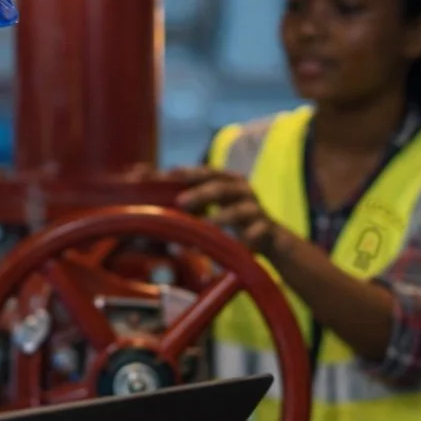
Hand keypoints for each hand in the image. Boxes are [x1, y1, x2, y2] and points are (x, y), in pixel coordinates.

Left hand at [169, 166, 286, 257]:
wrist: (270, 238)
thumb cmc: (232, 218)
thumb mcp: (212, 205)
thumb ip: (187, 198)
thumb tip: (150, 187)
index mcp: (228, 180)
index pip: (206, 172)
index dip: (188, 172)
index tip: (168, 174)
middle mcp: (242, 190)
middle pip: (221, 187)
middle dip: (200, 193)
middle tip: (180, 201)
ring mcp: (255, 209)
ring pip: (238, 211)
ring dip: (220, 218)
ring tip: (204, 227)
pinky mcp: (266, 229)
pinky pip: (254, 235)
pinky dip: (244, 241)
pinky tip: (232, 248)